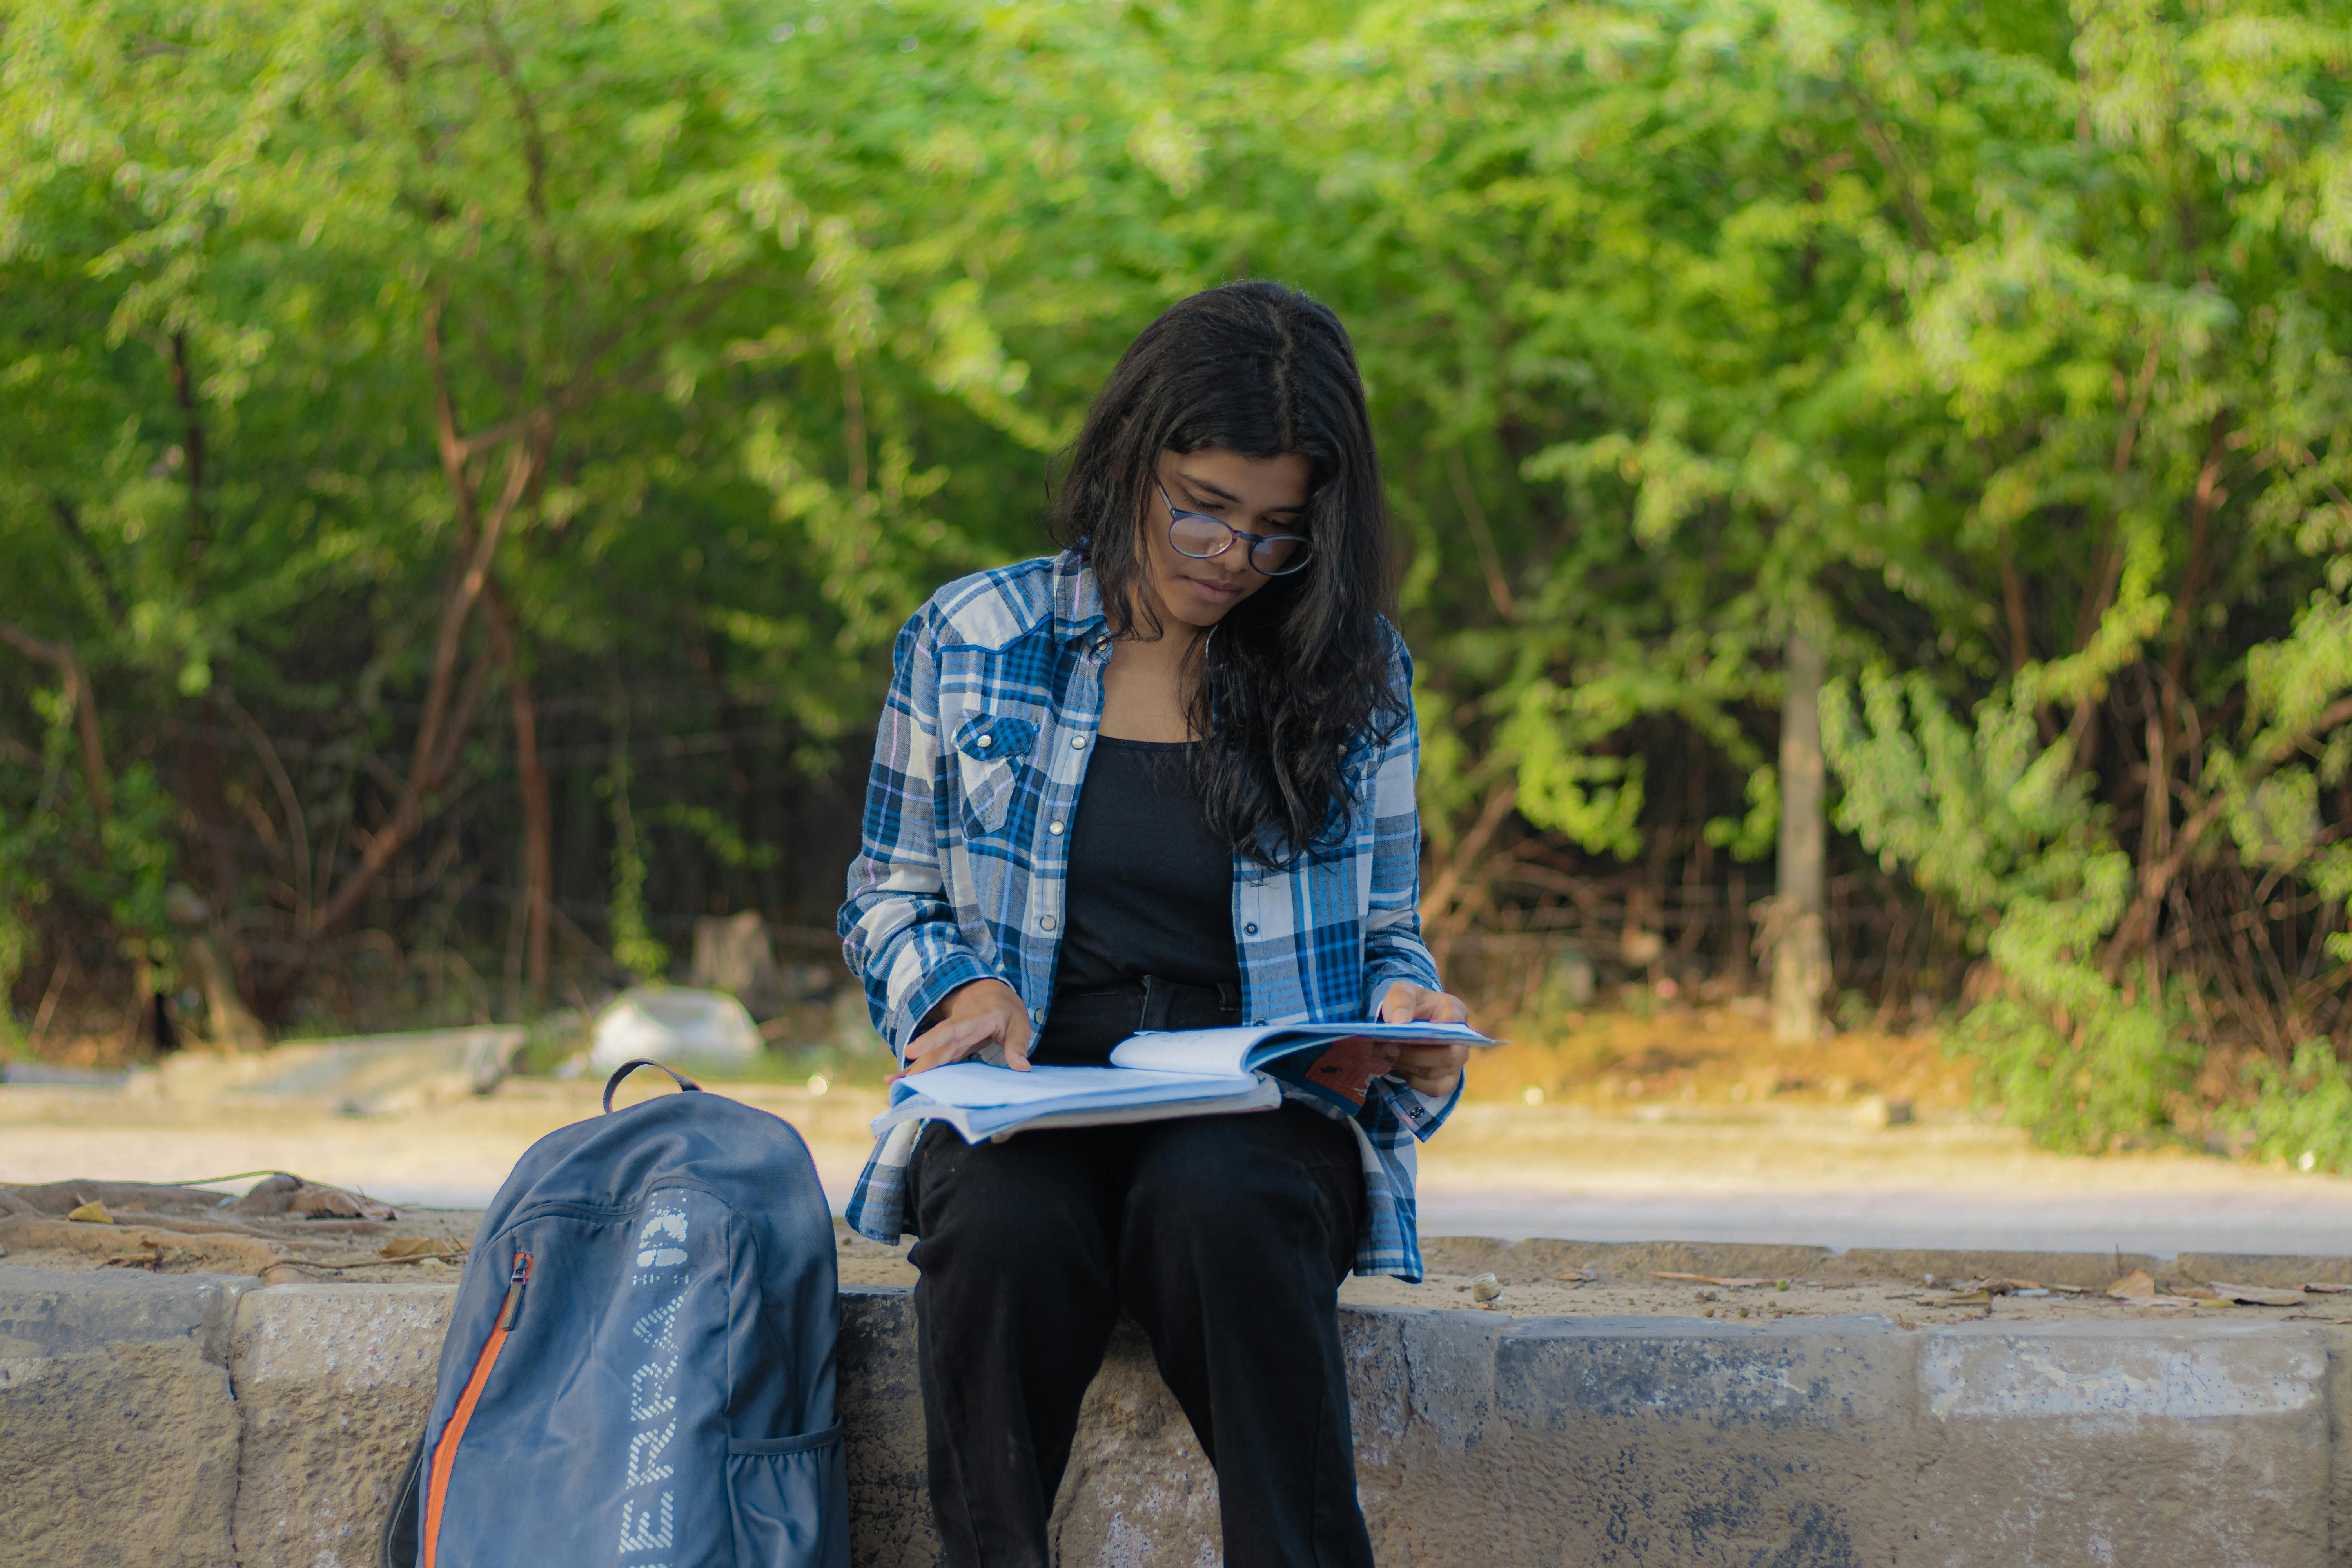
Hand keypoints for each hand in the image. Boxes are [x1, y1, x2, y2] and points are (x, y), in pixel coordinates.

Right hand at [895, 978, 1032, 1080]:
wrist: (989, 994)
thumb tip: (1022, 1068)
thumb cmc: (1005, 1008)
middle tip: (893, 1084)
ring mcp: (949, 1042)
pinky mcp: (947, 1050)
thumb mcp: (1018, 1022)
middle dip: (914, 1067)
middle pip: (933, 1050)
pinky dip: (917, 1074)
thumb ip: (1018, 1045)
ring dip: (910, 1073)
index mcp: (971, 1020)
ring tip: (891, 1088)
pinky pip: (932, 1062)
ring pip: (928, 1058)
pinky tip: (900, 1084)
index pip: (949, 1030)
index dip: (930, 1040)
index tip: (911, 1051)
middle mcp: (954, 1031)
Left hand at [1375, 981, 1471, 1096]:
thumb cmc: (1408, 1004)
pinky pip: (1435, 1088)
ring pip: (1436, 1074)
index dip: (1428, 1036)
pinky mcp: (1449, 1078)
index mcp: (1455, 1011)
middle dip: (1414, 1055)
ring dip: (1408, 1066)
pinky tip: (1401, 1066)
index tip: (1399, 1033)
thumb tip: (1400, 1024)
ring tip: (1387, 1053)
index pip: (1453, 1028)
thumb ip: (1401, 1002)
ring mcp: (1458, 1061)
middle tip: (1386, 1047)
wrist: (1408, 1020)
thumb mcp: (1401, 992)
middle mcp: (1463, 1039)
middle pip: (1448, 1057)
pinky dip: (1414, 1080)